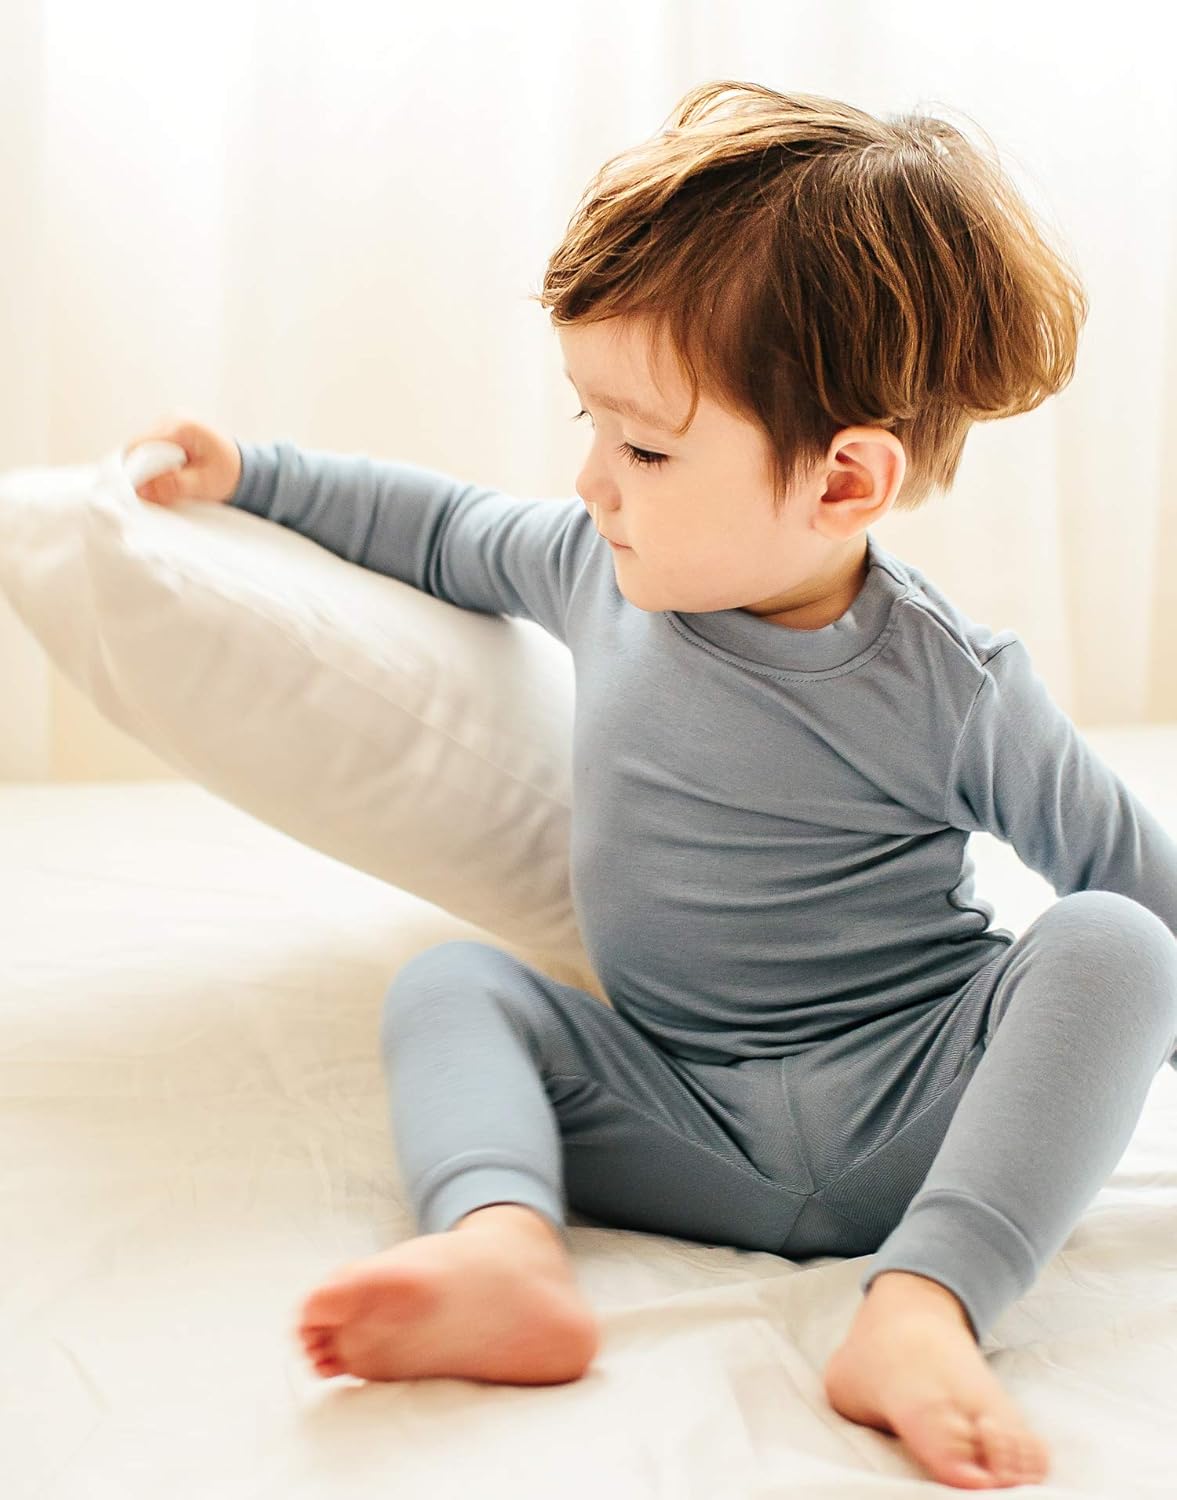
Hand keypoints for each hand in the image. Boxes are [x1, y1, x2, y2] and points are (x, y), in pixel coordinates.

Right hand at [122, 412, 242, 504]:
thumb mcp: (204, 484)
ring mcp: (170, 422)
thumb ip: (174, 487)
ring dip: (148, 468)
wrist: (244, 468)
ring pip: (142, 447)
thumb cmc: (230, 474)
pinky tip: (166, 476)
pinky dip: (153, 465)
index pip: (142, 445)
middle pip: (139, 445)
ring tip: (164, 484)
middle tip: (150, 493)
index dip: (134, 469)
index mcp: (183, 426)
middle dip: (142, 471)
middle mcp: (174, 418)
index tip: (134, 491)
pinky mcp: (168, 431)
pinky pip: (150, 448)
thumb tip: (143, 490)